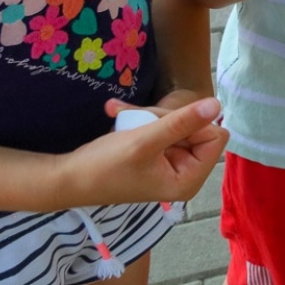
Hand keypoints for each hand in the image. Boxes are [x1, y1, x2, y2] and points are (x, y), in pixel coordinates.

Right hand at [58, 97, 225, 208]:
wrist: (67, 179)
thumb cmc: (104, 166)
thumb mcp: (145, 140)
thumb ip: (182, 122)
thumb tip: (217, 105)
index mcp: (189, 180)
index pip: (215, 137)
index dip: (191, 124)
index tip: (159, 125)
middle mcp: (186, 174)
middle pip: (196, 129)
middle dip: (164, 118)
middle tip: (136, 117)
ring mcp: (171, 164)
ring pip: (176, 124)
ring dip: (148, 116)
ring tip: (121, 114)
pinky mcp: (157, 156)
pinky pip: (160, 128)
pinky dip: (140, 120)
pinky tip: (117, 113)